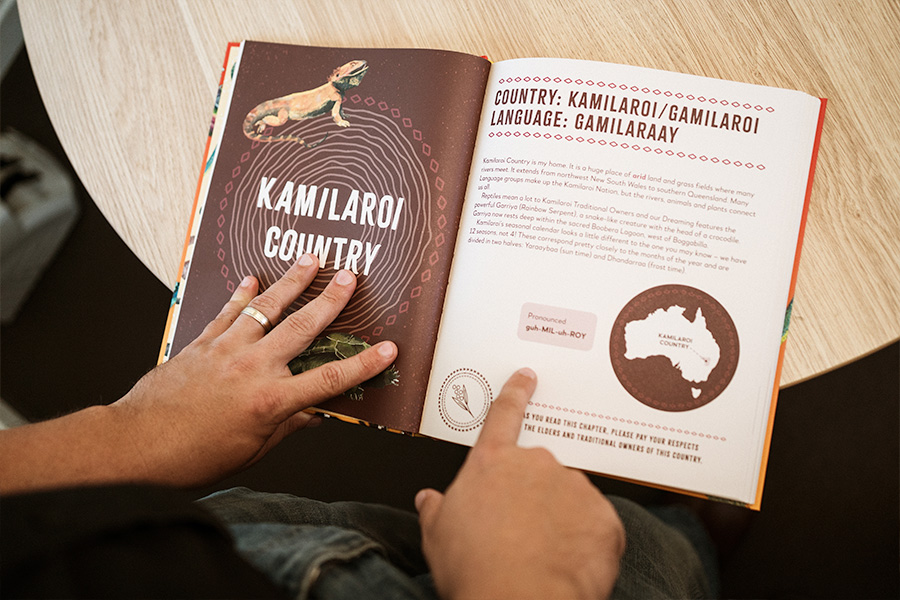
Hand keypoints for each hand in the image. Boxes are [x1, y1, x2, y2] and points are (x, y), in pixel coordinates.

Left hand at [0, 254, 397, 492]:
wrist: (136, 445)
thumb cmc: (191, 457)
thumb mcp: (251, 451)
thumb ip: (286, 428)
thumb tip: (311, 416)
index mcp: (271, 402)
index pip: (330, 380)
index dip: (363, 365)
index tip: (387, 350)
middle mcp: (253, 369)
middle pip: (302, 328)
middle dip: (330, 300)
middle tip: (349, 277)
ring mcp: (227, 350)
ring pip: (266, 308)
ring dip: (291, 282)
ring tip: (310, 260)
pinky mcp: (202, 343)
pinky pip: (227, 312)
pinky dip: (242, 295)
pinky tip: (252, 279)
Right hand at [415, 369, 624, 599]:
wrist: (518, 599)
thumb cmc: (474, 568)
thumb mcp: (437, 534)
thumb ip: (436, 509)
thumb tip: (429, 500)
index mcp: (493, 462)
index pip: (504, 416)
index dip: (517, 393)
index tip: (528, 377)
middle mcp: (536, 464)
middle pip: (539, 471)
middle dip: (534, 497)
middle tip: (521, 532)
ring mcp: (574, 487)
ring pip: (570, 500)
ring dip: (561, 520)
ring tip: (543, 554)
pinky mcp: (604, 517)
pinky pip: (596, 527)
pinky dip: (585, 544)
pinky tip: (568, 563)